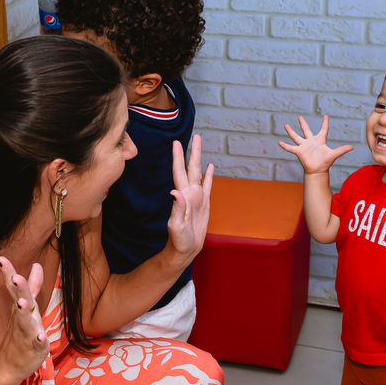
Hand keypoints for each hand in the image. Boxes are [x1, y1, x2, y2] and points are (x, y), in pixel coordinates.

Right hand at [0, 256, 49, 381]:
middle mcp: (22, 319)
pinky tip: (41, 336)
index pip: (14, 289)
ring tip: (23, 303)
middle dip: (19, 290)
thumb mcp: (27, 307)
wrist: (10, 365)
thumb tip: (36, 265)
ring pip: (26, 322)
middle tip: (15, 277)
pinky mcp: (35, 349)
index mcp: (21, 308)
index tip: (1, 259)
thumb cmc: (20, 332)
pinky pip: (37, 344)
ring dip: (24, 313)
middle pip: (21, 301)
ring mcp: (27, 334)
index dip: (8, 274)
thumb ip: (32, 287)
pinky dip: (39, 340)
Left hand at [167, 136, 213, 260]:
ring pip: (199, 173)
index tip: (177, 143)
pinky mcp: (204, 203)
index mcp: (182, 196)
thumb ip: (177, 209)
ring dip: (199, 158)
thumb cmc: (179, 240)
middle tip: (195, 136)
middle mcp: (189, 193)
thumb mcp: (177, 226)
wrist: (186, 248)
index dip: (178, 157)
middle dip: (192, 152)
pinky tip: (210, 166)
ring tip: (199, 144)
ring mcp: (197, 197)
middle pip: (190, 167)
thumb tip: (175, 192)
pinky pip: (207, 185)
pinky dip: (208, 175)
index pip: (179, 172)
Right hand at [278, 116, 353, 174]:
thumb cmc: (325, 163)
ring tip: (285, 125)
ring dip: (291, 132)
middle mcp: (311, 142)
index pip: (323, 129)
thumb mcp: (333, 154)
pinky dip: (285, 146)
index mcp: (320, 140)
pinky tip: (279, 142)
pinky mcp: (299, 152)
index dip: (325, 123)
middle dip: (303, 123)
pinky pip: (291, 148)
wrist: (317, 171)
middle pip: (306, 130)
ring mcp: (304, 146)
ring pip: (296, 137)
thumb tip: (352, 147)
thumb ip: (342, 150)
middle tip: (300, 117)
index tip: (325, 116)